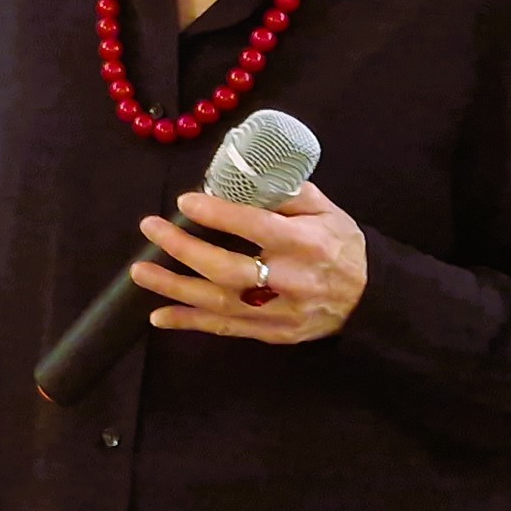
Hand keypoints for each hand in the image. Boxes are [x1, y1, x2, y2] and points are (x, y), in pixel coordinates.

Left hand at [129, 180, 366, 345]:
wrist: (371, 299)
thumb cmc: (342, 245)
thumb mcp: (325, 210)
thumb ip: (285, 193)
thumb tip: (242, 177)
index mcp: (305, 243)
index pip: (256, 227)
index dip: (218, 215)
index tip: (186, 201)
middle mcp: (289, 280)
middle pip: (228, 269)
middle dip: (184, 248)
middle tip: (151, 227)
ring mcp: (280, 312)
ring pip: (219, 303)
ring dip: (174, 287)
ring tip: (139, 271)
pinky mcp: (273, 334)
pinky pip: (225, 329)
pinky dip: (189, 323)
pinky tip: (159, 316)